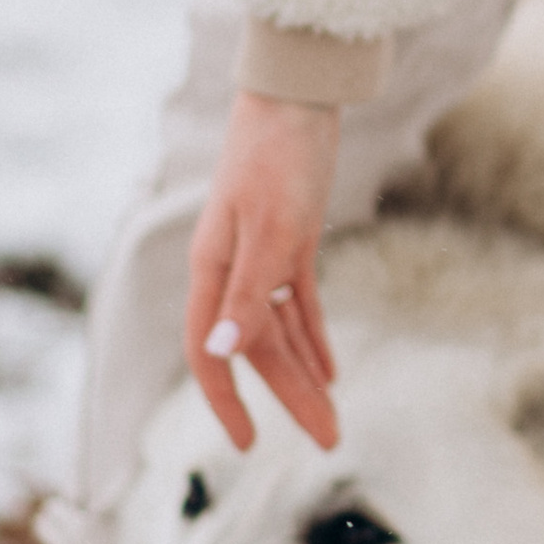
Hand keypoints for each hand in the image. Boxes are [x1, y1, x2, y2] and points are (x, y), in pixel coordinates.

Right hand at [183, 93, 342, 452]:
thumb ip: (245, 293)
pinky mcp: (293, 243)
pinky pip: (299, 304)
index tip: (249, 444)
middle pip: (257, 350)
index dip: (227, 401)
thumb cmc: (278, 157)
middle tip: (329, 443)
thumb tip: (220, 352)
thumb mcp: (271, 229)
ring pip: (281, 332)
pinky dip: (313, 337)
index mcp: (213, 271)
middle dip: (291, 399)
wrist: (298, 98)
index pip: (211, 353)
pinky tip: (329, 369)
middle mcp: (231, 272)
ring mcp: (262, 257)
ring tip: (333, 420)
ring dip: (306, 375)